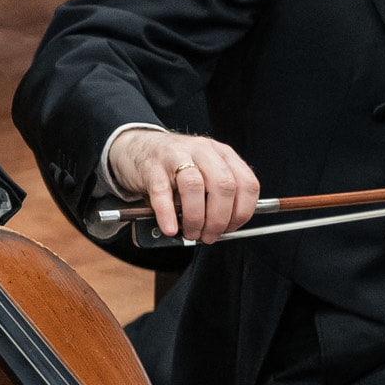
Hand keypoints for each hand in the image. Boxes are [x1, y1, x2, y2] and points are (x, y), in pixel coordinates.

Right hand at [106, 126, 260, 242]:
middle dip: (219, 219)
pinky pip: (161, 190)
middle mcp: (204, 151)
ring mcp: (177, 156)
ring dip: (195, 218)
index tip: (231, 228)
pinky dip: (167, 213)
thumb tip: (224, 228)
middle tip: (209, 236)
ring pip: (194, 186)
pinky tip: (170, 227)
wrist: (137, 147)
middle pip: (223, 186)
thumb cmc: (175, 167)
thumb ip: (217, 195)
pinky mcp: (152, 166)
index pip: (247, 184)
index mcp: (223, 154)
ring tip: (190, 233)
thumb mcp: (205, 173)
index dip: (243, 212)